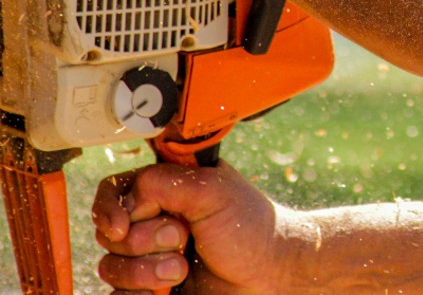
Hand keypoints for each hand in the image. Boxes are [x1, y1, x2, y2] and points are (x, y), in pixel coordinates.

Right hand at [93, 161, 299, 294]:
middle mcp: (151, 223)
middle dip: (145, 241)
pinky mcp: (150, 289)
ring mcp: (148, 258)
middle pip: (109, 234)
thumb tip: (129, 197)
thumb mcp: (213, 191)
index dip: (110, 210)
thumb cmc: (250, 227)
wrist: (269, 272)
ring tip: (183, 269)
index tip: (123, 226)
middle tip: (184, 238)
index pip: (113, 192)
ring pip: (110, 267)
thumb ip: (165, 182)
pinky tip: (165, 290)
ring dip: (147, 271)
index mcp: (165, 191)